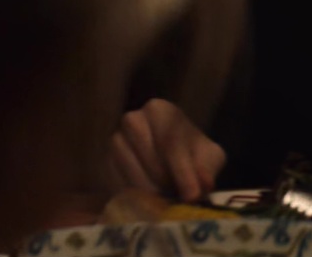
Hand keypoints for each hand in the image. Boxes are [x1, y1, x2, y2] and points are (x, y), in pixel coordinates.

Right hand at [109, 98, 224, 202]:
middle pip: (147, 154)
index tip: (192, 196)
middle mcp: (131, 120)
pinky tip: (146, 202)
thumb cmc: (192, 155)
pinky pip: (114, 181)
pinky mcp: (103, 162)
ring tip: (164, 198)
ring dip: (148, 188)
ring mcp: (114, 141)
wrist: (170, 161)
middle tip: (177, 197)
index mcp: (160, 110)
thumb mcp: (209, 158)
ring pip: (128, 168)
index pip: (171, 142)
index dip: (183, 172)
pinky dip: (131, 194)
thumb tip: (201, 187)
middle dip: (165, 179)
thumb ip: (206, 169)